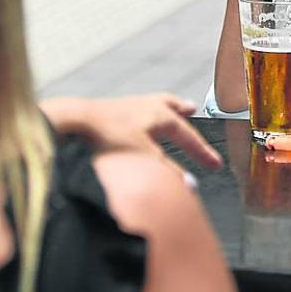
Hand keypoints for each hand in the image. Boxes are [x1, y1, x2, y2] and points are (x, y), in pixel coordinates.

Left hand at [39, 94, 222, 169]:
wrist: (74, 121)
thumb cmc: (109, 136)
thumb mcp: (144, 158)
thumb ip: (167, 173)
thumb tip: (188, 186)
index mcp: (161, 115)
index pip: (189, 136)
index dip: (203, 152)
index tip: (216, 164)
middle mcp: (148, 106)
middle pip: (171, 108)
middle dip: (183, 112)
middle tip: (192, 110)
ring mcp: (128, 105)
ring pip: (153, 104)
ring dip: (164, 108)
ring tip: (169, 108)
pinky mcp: (110, 110)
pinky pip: (136, 109)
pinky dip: (144, 113)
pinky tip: (135, 121)